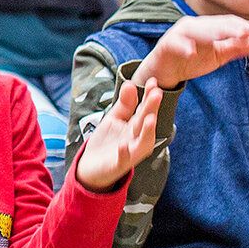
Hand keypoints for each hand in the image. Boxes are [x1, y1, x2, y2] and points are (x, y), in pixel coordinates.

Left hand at [73, 77, 163, 191]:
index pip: (145, 109)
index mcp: (136, 126)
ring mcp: (130, 152)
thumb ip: (124, 103)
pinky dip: (125, 153)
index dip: (149, 96)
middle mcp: (136, 139)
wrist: (91, 166)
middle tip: (157, 93)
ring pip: (143, 143)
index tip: (153, 81)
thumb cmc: (107, 141)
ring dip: (148, 131)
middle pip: (146, 122)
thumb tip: (130, 83)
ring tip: (150, 119)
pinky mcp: (118, 164)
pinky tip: (123, 145)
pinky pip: (124, 159)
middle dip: (151, 108)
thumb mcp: (114, 118)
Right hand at [135, 13, 248, 88]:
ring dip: (211, 33)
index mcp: (207, 27)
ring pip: (196, 30)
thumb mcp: (219, 55)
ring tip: (224, 37)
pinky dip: (183, 47)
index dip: (242, 26)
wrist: (165, 72)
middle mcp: (194, 26)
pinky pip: (175, 44)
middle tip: (246, 33)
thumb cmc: (192, 60)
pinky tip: (191, 52)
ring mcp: (179, 34)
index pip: (227, 22)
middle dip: (231, 28)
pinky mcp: (166, 45)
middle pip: (214, 24)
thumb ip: (238, 48)